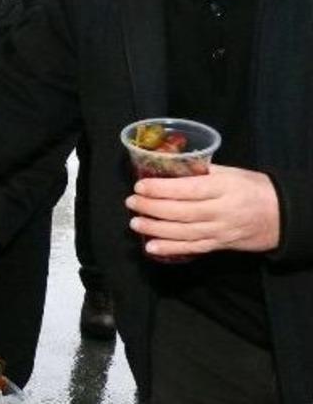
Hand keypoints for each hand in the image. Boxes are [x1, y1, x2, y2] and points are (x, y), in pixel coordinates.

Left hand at [126, 164, 279, 257]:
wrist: (282, 217)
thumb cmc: (254, 189)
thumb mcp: (232, 172)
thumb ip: (202, 170)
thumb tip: (170, 164)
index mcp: (224, 188)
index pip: (188, 190)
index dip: (162, 189)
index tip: (140, 186)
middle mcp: (221, 212)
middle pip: (182, 212)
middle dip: (152, 208)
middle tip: (131, 202)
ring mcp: (220, 231)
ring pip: (183, 233)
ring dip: (156, 229)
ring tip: (135, 223)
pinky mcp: (219, 245)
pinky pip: (192, 249)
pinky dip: (170, 249)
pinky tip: (151, 247)